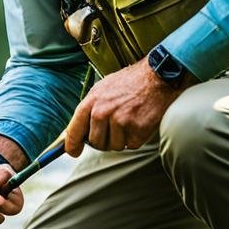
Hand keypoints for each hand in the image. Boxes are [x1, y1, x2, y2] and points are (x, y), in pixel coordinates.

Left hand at [65, 58, 186, 155]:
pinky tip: (138, 122)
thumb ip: (89, 109)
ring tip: (128, 120)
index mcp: (92, 101)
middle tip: (115, 126)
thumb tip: (77, 130)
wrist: (156, 77)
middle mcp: (103, 112)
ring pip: (114, 146)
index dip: (72, 145)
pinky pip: (131, 145)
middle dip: (104, 139)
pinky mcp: (137, 130)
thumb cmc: (128, 82)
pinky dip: (135, 138)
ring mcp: (120, 121)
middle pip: (96, 143)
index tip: (74, 151)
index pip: (74, 130)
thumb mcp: (102, 89)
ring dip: (121, 139)